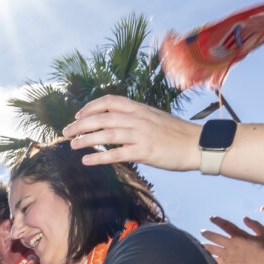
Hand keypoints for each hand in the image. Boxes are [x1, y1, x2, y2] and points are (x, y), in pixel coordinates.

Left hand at [63, 95, 204, 170]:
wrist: (197, 144)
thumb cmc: (176, 133)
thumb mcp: (154, 117)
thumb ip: (136, 117)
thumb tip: (117, 121)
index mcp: (139, 109)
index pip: (109, 102)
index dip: (90, 107)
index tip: (78, 114)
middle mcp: (138, 119)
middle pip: (102, 118)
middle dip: (80, 124)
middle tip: (66, 132)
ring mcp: (141, 135)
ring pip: (106, 135)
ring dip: (85, 140)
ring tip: (72, 145)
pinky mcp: (144, 152)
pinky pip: (116, 155)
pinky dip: (99, 158)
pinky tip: (86, 161)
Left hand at [201, 216, 263, 263]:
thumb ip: (255, 225)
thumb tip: (245, 219)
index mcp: (239, 235)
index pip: (225, 225)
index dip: (217, 221)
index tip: (211, 218)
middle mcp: (231, 244)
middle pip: (214, 237)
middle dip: (207, 233)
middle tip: (203, 232)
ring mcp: (227, 255)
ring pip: (211, 249)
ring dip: (205, 246)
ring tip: (201, 245)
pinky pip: (213, 261)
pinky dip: (208, 258)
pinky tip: (205, 258)